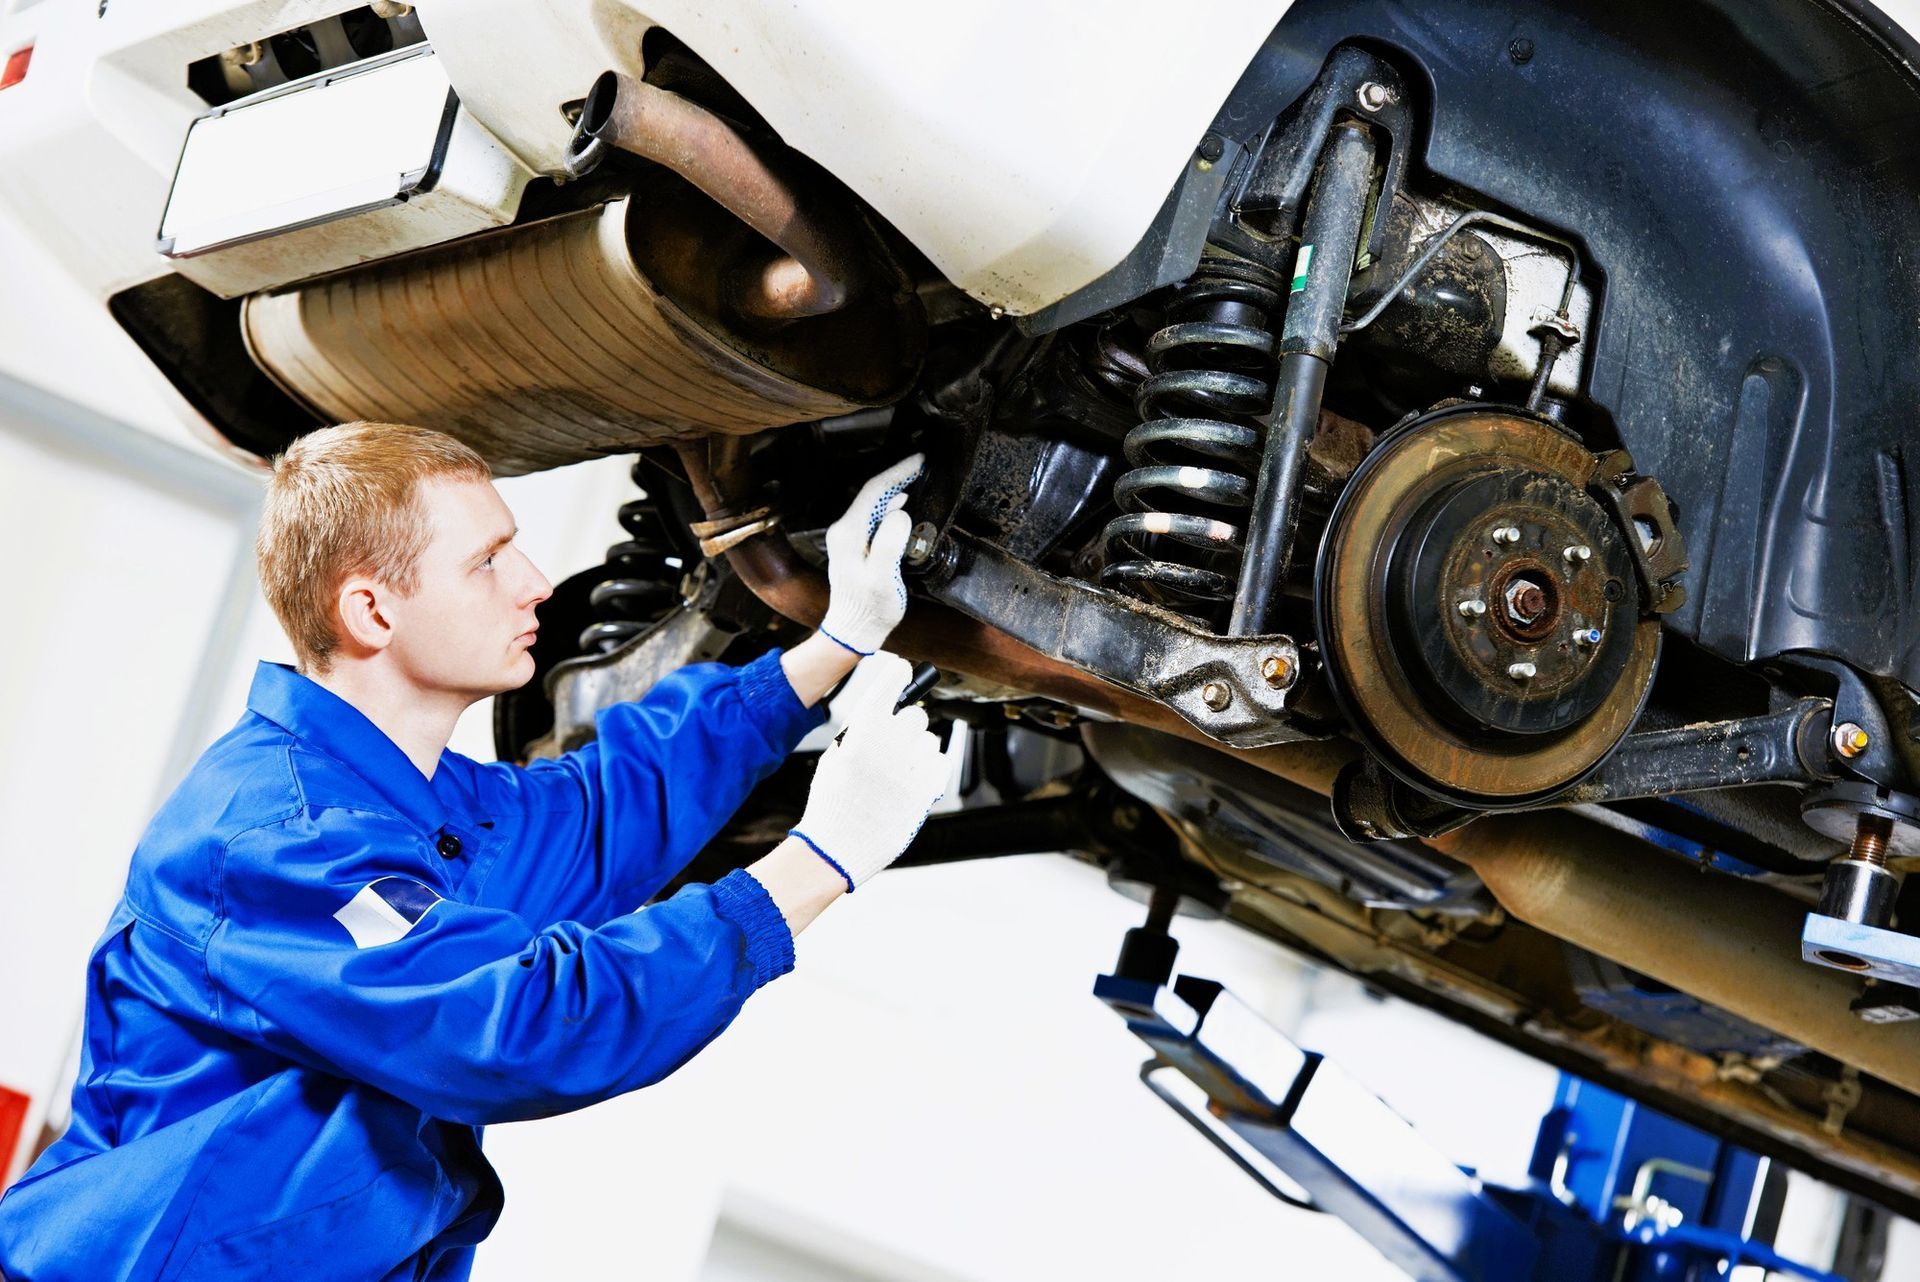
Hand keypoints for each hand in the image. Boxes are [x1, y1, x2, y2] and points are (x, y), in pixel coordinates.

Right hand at [788, 653, 948, 890]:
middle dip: (905, 727)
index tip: (903, 672)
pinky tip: (912, 782)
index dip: (898, 674)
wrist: (838, 845)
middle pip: (916, 714)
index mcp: (864, 726)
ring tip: (896, 774)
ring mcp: (912, 764)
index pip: (893, 679)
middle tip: (891, 746)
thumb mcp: (836, 755)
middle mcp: (891, 740)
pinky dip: (931, 769)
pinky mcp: (929, 788)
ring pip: (929, 740)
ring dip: (918, 751)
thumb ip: (862, 729)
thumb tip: (888, 710)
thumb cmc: (833, 800)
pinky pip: (942, 761)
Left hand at [818, 454, 924, 655]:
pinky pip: (875, 518)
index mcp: (849, 533)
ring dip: (896, 490)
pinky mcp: (856, 547)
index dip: (899, 473)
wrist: (853, 630)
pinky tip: (906, 507)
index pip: (875, 491)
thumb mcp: (882, 578)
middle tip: (924, 466)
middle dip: (898, 477)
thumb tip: (900, 514)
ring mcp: (848, 538)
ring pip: (874, 504)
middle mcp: (844, 531)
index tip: (920, 461)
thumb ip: (889, 544)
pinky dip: (892, 507)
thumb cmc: (870, 609)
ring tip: (919, 480)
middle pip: (873, 493)